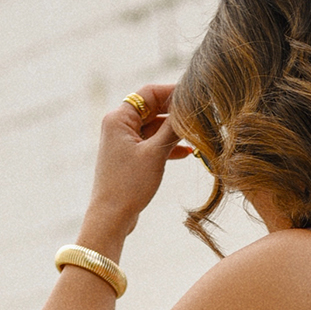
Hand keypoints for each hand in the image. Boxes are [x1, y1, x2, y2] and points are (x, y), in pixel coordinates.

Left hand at [80, 84, 190, 251]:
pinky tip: (186, 153)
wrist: (111, 217)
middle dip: (175, 112)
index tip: (194, 96)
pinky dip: (166, 145)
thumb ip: (173, 128)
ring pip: (153, 127)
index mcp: (119, 118)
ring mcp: (122, 142)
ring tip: (196, 136)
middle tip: (199, 116)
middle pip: (152, 108)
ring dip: (173, 131)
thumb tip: (190, 109)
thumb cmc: (130, 184)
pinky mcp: (128, 157)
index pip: (149, 93)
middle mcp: (118, 125)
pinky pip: (150, 143)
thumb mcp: (156, 153)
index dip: (172, 92)